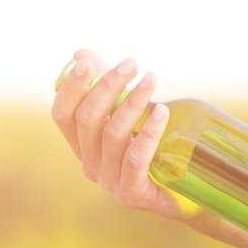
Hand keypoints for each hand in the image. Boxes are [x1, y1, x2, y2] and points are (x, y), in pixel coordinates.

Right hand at [50, 46, 184, 219]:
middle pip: (88, 119)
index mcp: (82, 145)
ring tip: (151, 79)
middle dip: (108, 86)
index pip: (62, 115)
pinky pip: (135, 157)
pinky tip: (161, 112)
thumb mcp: (130, 114)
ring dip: (132, 101)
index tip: (89, 63)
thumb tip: (80, 54)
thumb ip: (106, 87)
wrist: (185, 192)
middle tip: (132, 64)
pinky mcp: (131, 193)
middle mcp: (90, 164)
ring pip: (113, 134)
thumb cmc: (155, 148)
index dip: (71, 88)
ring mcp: (109, 181)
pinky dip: (148, 132)